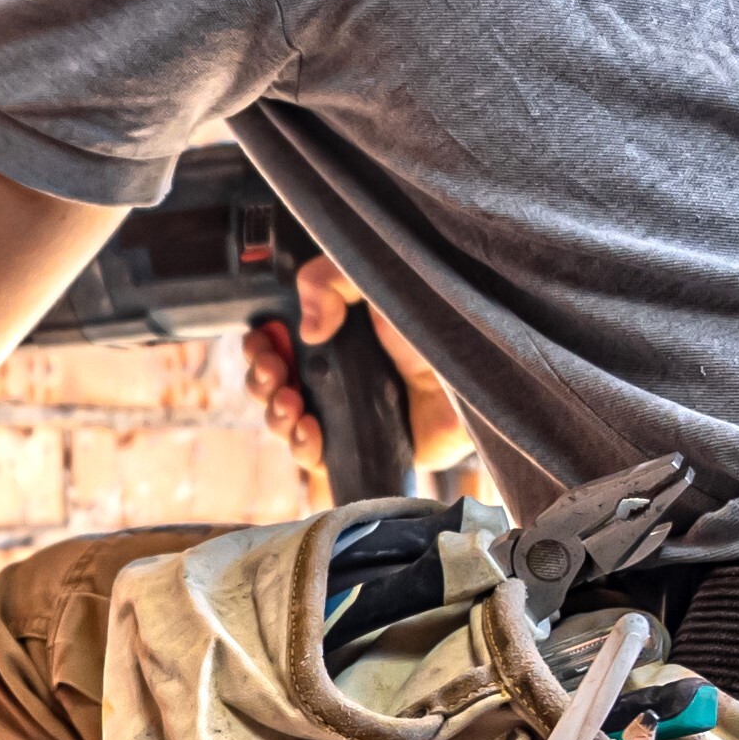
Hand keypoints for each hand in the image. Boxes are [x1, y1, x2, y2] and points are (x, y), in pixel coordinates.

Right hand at [246, 260, 469, 475]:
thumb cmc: (438, 324)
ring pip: (285, 422)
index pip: (279, 342)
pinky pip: (314, 459)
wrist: (477, 375)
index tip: (263, 343)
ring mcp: (346, 414)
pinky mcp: (361, 448)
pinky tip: (310, 431)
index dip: (261, 345)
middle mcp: (336, 375)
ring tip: (290, 403)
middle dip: (261, 379)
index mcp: (335, 335)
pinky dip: (300, 446)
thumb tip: (304, 329)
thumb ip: (329, 280)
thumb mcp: (377, 281)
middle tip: (274, 374)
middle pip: (272, 384)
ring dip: (274, 414)